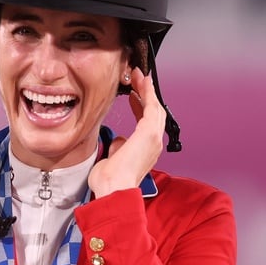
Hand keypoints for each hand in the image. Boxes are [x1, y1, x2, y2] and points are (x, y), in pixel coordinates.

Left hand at [88, 66, 167, 197]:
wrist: (114, 188)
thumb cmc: (110, 181)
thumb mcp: (113, 159)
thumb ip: (119, 147)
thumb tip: (118, 139)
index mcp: (146, 151)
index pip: (146, 123)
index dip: (141, 107)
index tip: (133, 96)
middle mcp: (154, 144)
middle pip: (154, 112)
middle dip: (146, 94)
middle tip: (136, 80)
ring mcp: (154, 138)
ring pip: (155, 107)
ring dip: (147, 90)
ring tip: (138, 76)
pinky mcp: (149, 132)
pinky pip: (151, 106)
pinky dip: (147, 92)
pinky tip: (141, 82)